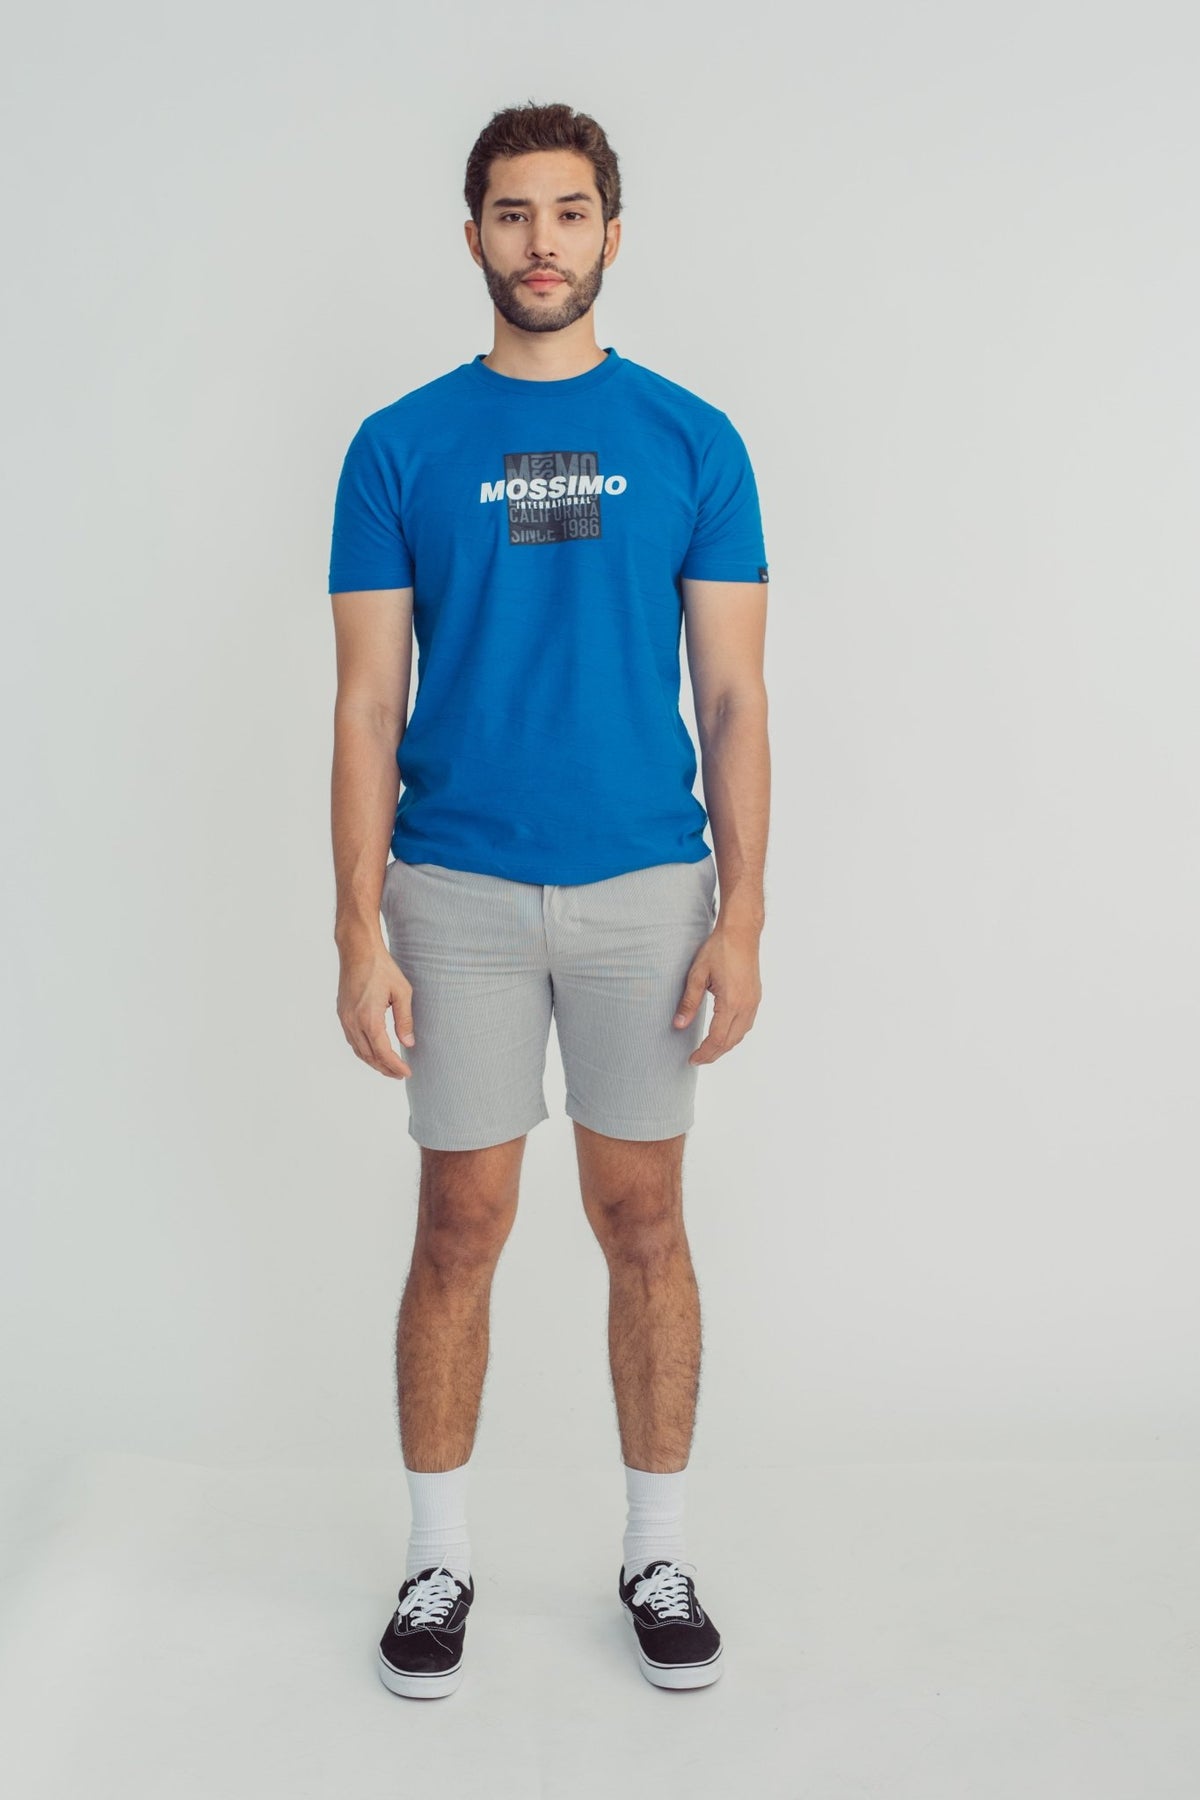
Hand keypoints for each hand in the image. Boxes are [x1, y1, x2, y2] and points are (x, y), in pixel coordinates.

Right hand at [336, 936, 416, 1078]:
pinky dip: (364, 1051)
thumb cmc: (382, 968)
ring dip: (373, 1062)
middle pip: (369, 1056)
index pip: (383, 1053)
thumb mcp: (402, 992)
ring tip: (388, 1067)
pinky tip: (374, 1051)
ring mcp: (345, 1019)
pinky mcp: (342, 1014)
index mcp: (369, 1019)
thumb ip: (405, 1020)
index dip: (395, 1066)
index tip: (406, 1073)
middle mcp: (353, 1022)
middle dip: (385, 1068)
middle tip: (399, 1074)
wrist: (358, 951)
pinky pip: (352, 1040)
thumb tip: (409, 1044)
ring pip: (359, 1050)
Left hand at [673, 920, 761, 1064]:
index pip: (717, 1039)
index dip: (705, 1052)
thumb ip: (689, 1002)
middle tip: (697, 1059)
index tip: (692, 1059)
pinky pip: (746, 1024)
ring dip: (725, 1046)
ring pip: (741, 1034)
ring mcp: (753, 1002)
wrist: (741, 933)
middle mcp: (746, 1006)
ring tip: (709, 1050)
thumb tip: (679, 1024)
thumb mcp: (697, 975)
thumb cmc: (719, 949)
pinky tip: (724, 1034)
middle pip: (730, 1041)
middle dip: (714, 1054)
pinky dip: (734, 1035)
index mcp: (731, 1002)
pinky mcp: (755, 997)